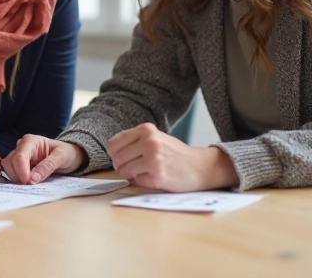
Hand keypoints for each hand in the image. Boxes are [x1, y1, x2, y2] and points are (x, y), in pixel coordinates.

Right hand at [2, 134, 86, 184]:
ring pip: (8, 169)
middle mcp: (22, 147)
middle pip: (10, 163)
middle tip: (31, 186)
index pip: (20, 156)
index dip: (21, 171)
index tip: (29, 183)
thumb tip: (33, 178)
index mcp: (30, 141)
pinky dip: (17, 181)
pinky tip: (27, 185)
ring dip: (16, 179)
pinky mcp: (20, 166)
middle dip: (18, 176)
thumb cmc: (67, 153)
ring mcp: (19, 156)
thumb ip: (48, 166)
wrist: (70, 155)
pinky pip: (12, 173)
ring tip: (31, 185)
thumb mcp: (62, 157)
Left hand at [106, 123, 237, 191]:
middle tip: (137, 167)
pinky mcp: (157, 176)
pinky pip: (136, 181)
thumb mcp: (155, 138)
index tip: (124, 157)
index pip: (113, 144)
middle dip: (122, 166)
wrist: (200, 166)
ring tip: (146, 171)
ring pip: (124, 171)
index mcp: (146, 130)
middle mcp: (149, 142)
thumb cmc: (174, 154)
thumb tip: (111, 152)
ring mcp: (153, 159)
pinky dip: (142, 182)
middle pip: (116, 159)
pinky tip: (155, 177)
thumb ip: (134, 141)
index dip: (115, 154)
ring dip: (131, 175)